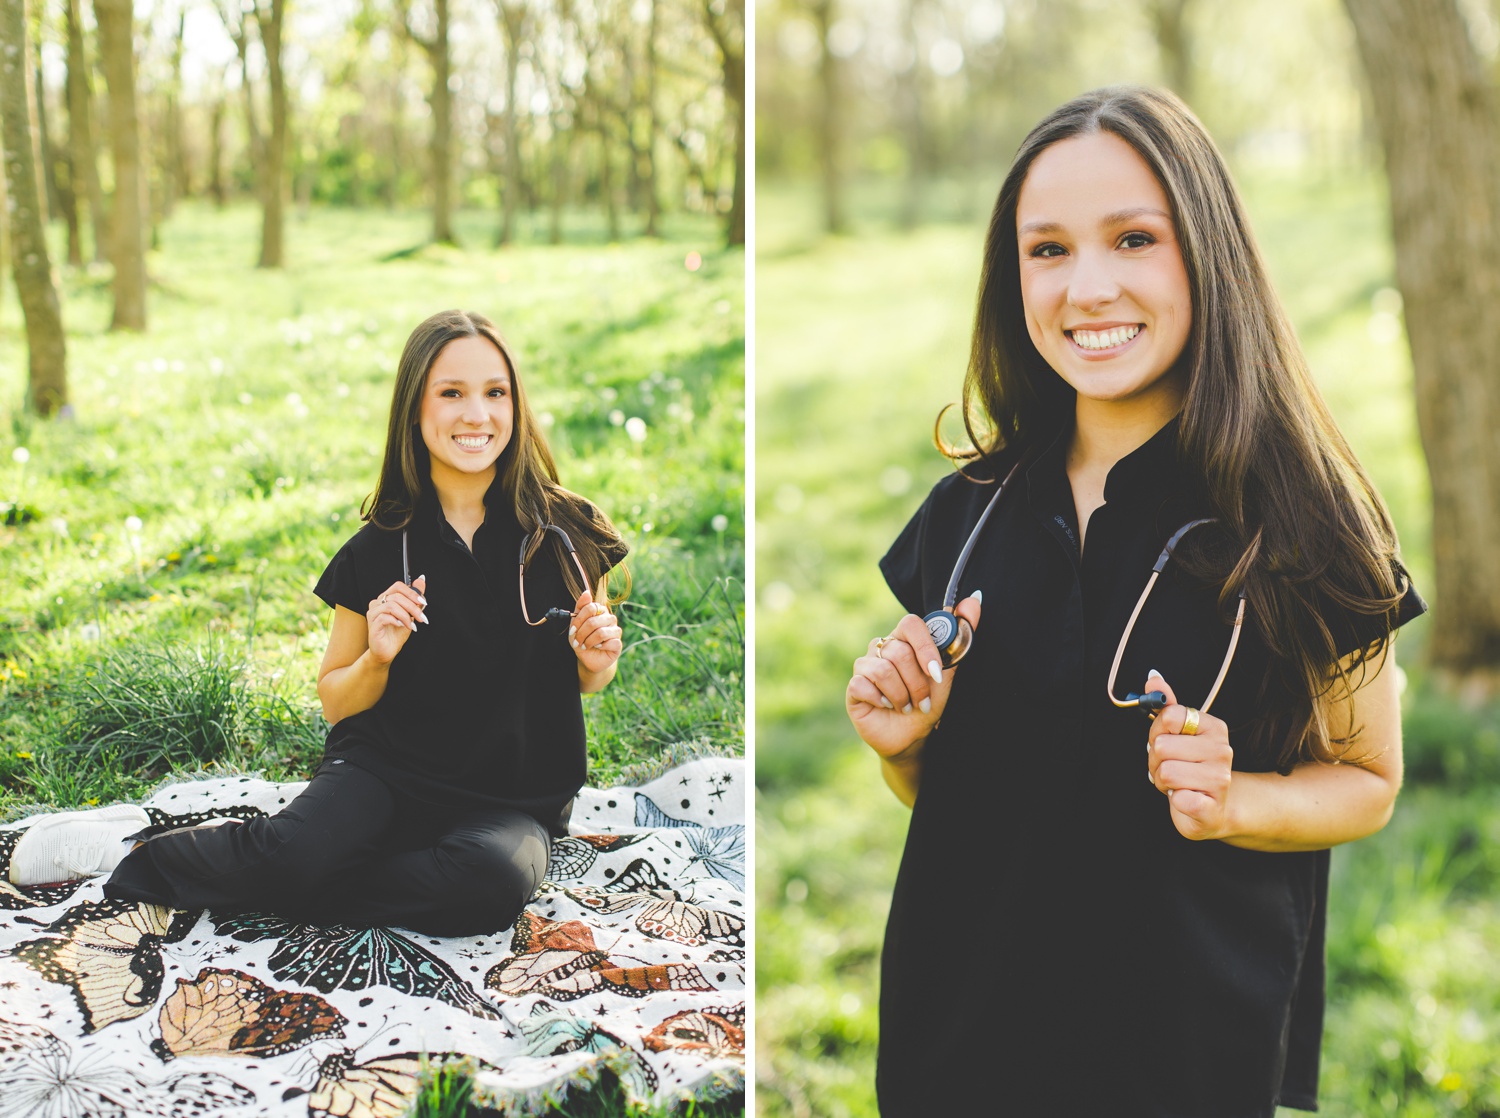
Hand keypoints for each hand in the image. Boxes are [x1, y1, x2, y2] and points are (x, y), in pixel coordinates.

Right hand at [366, 575, 427, 664]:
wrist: (389, 650)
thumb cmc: (397, 632)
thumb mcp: (411, 613)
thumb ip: (415, 597)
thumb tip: (421, 580)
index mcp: (386, 598)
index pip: (398, 586)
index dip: (412, 592)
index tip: (423, 602)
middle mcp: (377, 603)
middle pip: (396, 596)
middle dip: (413, 607)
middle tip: (421, 617)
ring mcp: (373, 613)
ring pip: (391, 605)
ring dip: (406, 615)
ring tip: (412, 625)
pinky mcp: (372, 624)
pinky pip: (385, 617)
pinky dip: (397, 621)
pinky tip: (402, 626)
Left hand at [570, 587, 621, 675]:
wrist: (588, 659)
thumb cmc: (582, 640)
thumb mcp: (576, 625)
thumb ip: (580, 608)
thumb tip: (587, 592)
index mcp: (600, 611)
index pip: (590, 607)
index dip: (579, 620)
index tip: (572, 630)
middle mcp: (609, 618)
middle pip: (594, 621)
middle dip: (581, 633)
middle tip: (577, 642)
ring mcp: (615, 630)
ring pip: (601, 632)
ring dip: (588, 641)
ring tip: (585, 646)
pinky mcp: (618, 643)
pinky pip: (608, 642)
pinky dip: (599, 647)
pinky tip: (597, 648)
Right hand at [845, 595, 980, 762]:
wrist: (912, 736)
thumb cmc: (928, 702)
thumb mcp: (948, 673)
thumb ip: (961, 637)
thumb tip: (975, 599)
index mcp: (904, 640)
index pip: (910, 624)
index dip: (924, 648)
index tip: (936, 673)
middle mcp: (882, 647)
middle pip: (899, 652)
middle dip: (916, 683)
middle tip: (922, 700)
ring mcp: (865, 665)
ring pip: (882, 670)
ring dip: (901, 695)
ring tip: (906, 707)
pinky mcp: (853, 686)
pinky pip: (863, 685)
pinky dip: (881, 700)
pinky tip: (886, 707)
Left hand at [1145, 671, 1234, 840]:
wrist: (1214, 809)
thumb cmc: (1191, 768)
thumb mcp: (1178, 734)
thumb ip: (1166, 706)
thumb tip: (1153, 678)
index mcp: (1214, 727)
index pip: (1168, 715)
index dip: (1157, 731)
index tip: (1167, 742)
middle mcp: (1222, 750)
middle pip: (1161, 746)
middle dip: (1155, 760)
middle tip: (1170, 767)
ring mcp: (1220, 780)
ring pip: (1166, 772)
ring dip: (1162, 781)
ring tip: (1178, 784)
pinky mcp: (1212, 808)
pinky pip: (1179, 799)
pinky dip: (1175, 801)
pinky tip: (1186, 799)